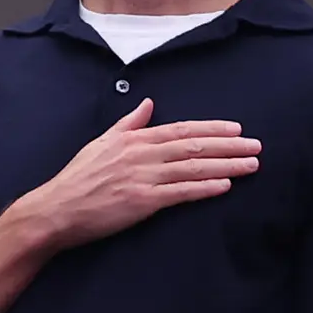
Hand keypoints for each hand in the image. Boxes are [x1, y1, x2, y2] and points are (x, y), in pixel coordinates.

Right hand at [11, 102, 261, 252]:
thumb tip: (147, 103)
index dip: (212, 129)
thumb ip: (128, 124)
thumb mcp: (100, 143)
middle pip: (194, 146)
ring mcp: (143, 177)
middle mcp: (141, 154)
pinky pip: (181, 192)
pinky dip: (205, 188)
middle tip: (256, 145)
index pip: (181, 130)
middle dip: (229, 145)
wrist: (56, 209)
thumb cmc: (77, 179)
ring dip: (227, 165)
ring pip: (194, 167)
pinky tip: (225, 185)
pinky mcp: (143, 201)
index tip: (236, 130)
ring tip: (251, 165)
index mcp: (133, 139)